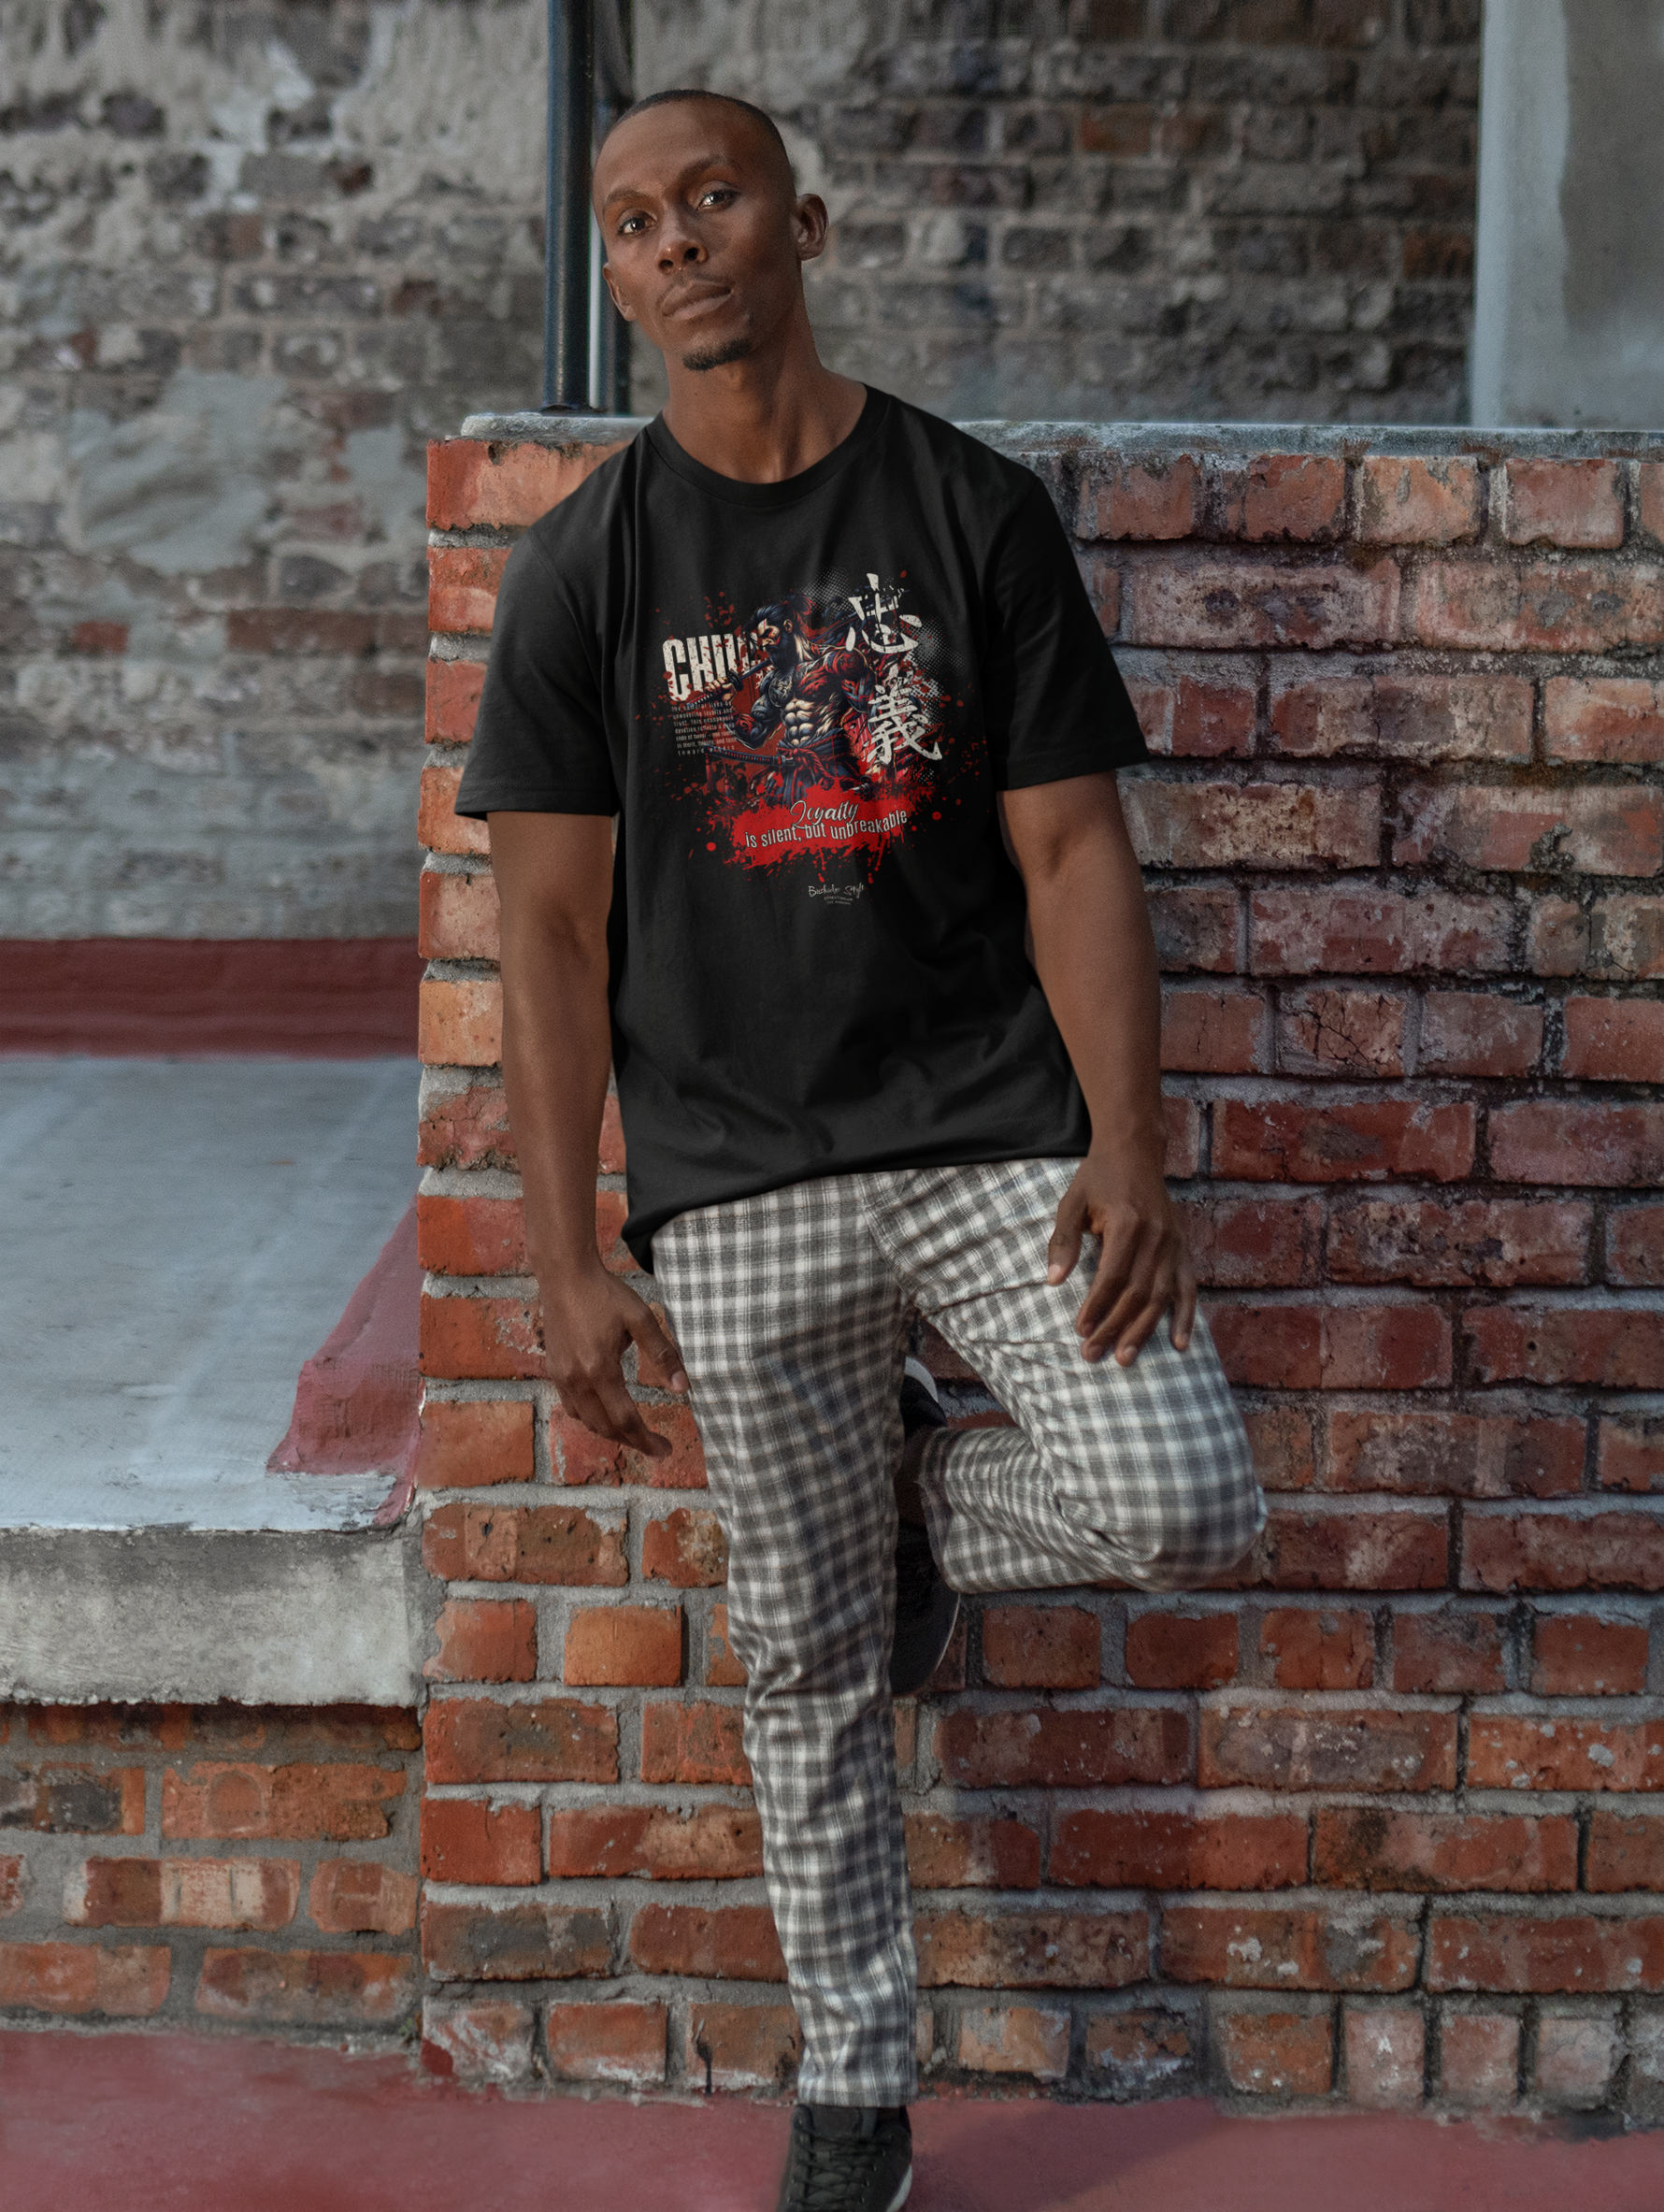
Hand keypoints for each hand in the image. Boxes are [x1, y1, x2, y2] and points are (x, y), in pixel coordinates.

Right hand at [539, 1263, 688, 1456]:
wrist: (565, 1276)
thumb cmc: (605, 1294)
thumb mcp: (641, 1318)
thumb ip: (663, 1354)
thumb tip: (683, 1388)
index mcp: (600, 1369)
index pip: (626, 1420)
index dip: (647, 1441)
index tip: (666, 1450)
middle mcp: (577, 1379)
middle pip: (606, 1427)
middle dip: (633, 1441)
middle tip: (657, 1445)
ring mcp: (562, 1377)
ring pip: (587, 1421)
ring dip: (612, 1432)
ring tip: (636, 1433)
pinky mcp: (554, 1371)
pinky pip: (573, 1408)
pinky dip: (592, 1418)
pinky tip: (606, 1413)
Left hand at [1045, 1148, 1195, 1366]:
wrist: (1135, 1151)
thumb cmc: (1098, 1178)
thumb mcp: (1072, 1202)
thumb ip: (1063, 1241)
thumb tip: (1052, 1282)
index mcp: (1128, 1224)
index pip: (1112, 1277)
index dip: (1096, 1306)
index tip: (1080, 1330)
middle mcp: (1156, 1237)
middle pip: (1137, 1293)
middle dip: (1114, 1327)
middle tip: (1093, 1354)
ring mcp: (1174, 1243)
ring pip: (1161, 1296)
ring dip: (1143, 1331)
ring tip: (1125, 1358)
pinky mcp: (1183, 1247)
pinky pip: (1188, 1287)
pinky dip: (1185, 1317)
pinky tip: (1179, 1344)